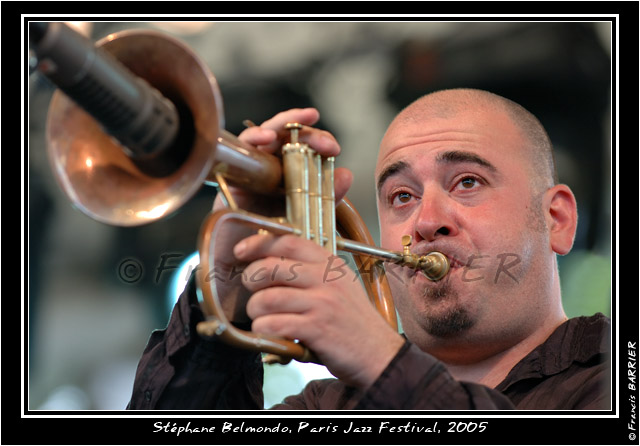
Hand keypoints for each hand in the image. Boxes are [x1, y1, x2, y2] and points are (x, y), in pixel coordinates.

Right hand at [205, 108, 352, 323]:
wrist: (240, 277)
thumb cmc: (273, 251)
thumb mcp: (305, 223)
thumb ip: (325, 199)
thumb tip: (347, 174)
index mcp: (292, 181)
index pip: (306, 151)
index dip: (319, 143)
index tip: (333, 149)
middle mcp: (271, 173)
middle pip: (286, 138)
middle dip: (304, 132)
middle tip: (320, 141)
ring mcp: (250, 173)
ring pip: (263, 136)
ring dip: (278, 126)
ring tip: (292, 129)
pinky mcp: (230, 177)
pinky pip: (239, 149)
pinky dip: (251, 138)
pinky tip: (264, 139)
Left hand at [234, 232, 405, 388]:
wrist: (379, 353)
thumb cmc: (353, 321)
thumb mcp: (339, 285)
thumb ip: (311, 272)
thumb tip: (268, 262)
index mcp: (330, 264)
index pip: (288, 241)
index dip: (258, 243)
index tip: (241, 251)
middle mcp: (326, 279)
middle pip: (271, 267)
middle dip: (251, 279)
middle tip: (252, 291)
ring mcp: (322, 303)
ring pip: (267, 298)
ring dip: (256, 311)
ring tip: (263, 318)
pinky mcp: (316, 329)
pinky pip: (274, 325)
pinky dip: (264, 330)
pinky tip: (271, 333)